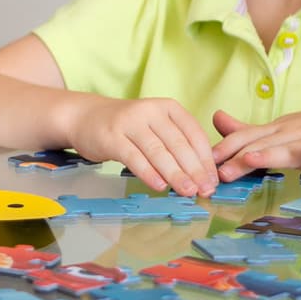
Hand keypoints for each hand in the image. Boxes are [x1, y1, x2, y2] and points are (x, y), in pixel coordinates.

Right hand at [70, 95, 219, 194]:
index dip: (206, 159)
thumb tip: (202, 176)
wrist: (86, 117)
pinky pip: (134, 157)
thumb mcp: (156, 126)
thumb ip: (177, 144)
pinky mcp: (111, 136)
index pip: (194, 134)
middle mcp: (149, 110)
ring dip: (176, 174)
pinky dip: (148, 173)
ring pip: (158, 152)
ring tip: (188, 192)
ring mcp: (129, 122)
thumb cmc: (128, 126)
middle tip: (205, 191)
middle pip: (178, 144)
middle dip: (195, 170)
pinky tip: (159, 186)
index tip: (214, 181)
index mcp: (167, 107)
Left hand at [210, 106, 300, 180]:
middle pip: (261, 145)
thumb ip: (248, 131)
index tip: (202, 162)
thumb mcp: (278, 131)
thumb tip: (216, 119)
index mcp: (275, 131)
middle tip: (218, 172)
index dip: (224, 149)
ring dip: (270, 152)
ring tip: (250, 159)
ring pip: (289, 148)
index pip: (245, 138)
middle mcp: (290, 133)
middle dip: (238, 158)